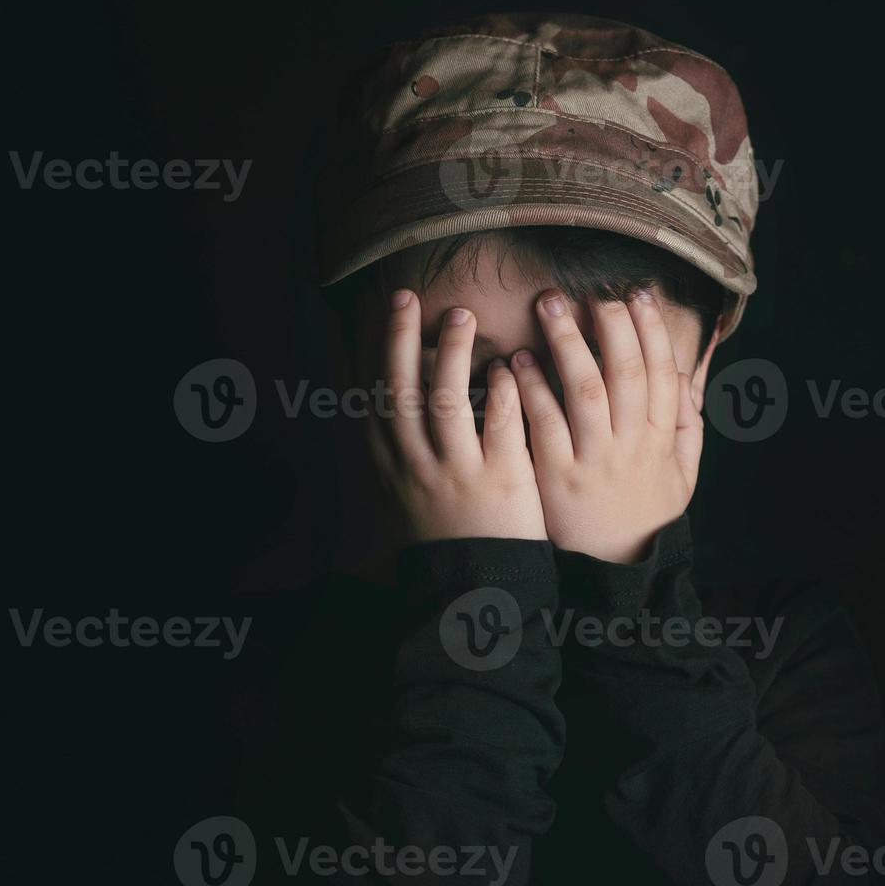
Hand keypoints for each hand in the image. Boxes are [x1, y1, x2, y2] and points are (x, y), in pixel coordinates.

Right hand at [366, 289, 547, 543]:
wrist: (474, 588)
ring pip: (445, 402)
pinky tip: (510, 365)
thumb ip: (398, 447)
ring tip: (462, 316)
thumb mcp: (404, 493)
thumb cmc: (444, 534)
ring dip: (452, 354)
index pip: (374, 397)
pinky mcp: (500, 481)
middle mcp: (416, 465)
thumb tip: (386, 396)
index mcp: (391, 465)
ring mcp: (457, 472)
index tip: (384, 311)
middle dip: (402, 339)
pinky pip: (498, 426)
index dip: (377, 350)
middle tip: (408, 297)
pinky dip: (503, 392)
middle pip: (401, 390)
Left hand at [509, 289, 702, 562]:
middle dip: (609, 324)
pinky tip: (517, 361)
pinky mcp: (556, 477)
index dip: (652, 329)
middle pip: (624, 371)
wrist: (612, 573)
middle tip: (589, 290)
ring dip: (567, 343)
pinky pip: (544, 423)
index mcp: (660, 439)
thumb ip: (686, 427)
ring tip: (549, 305)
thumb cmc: (643, 517)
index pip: (661, 372)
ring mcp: (593, 460)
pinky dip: (531, 388)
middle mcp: (630, 445)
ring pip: (584, 389)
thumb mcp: (681, 476)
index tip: (637, 293)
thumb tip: (687, 378)